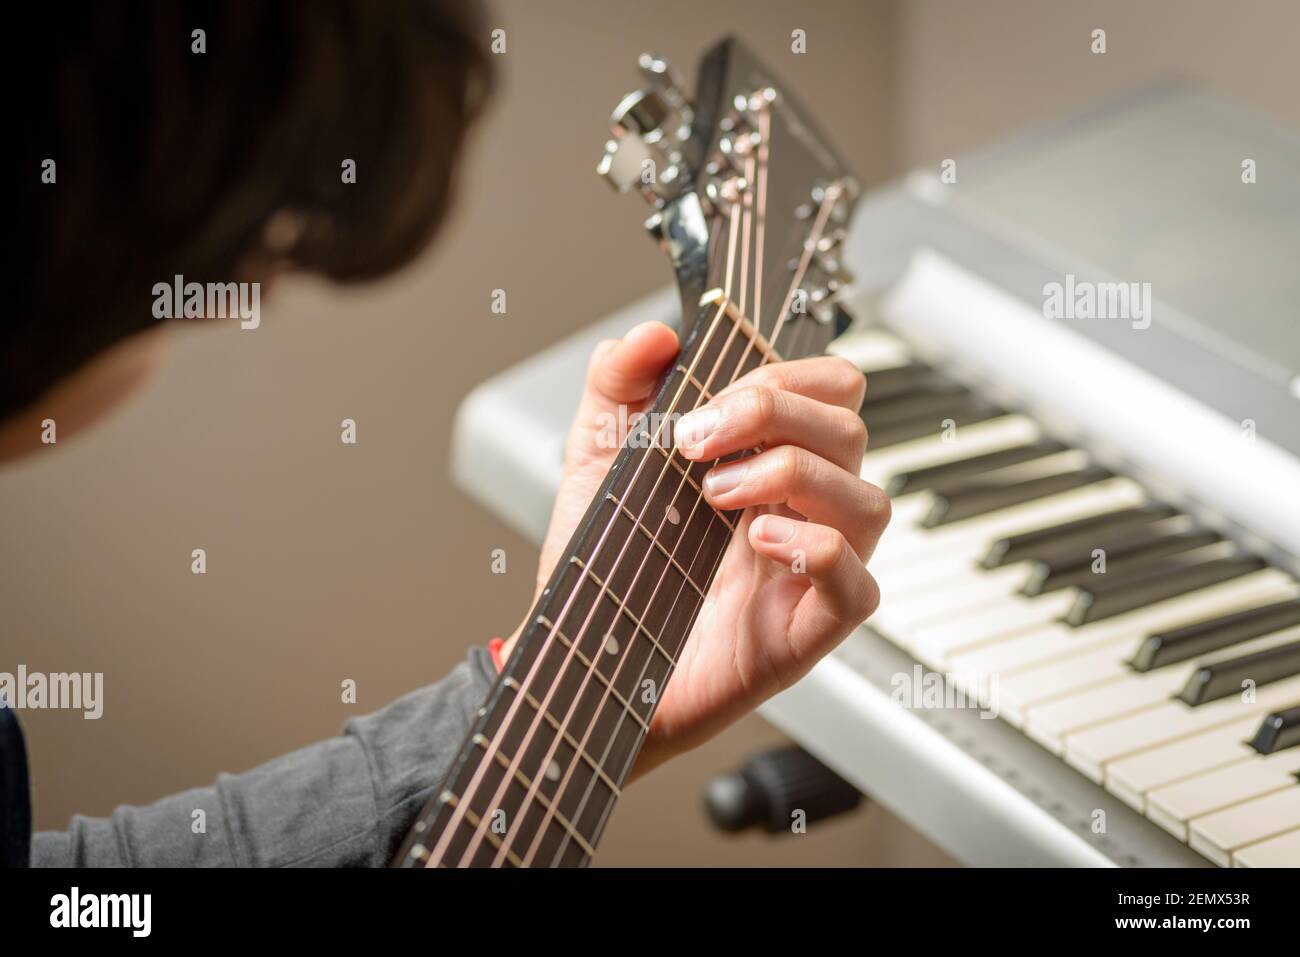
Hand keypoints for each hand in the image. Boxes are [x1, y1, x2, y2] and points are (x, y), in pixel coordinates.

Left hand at [501, 320, 889, 777]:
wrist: (585, 660)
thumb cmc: (609, 571)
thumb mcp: (596, 464)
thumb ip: (616, 390)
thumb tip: (650, 336)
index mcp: (767, 461)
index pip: (829, 390)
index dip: (785, 374)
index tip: (706, 398)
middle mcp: (800, 510)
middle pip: (849, 429)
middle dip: (775, 414)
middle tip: (696, 440)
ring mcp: (810, 571)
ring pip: (869, 501)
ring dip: (792, 476)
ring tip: (716, 495)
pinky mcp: (807, 631)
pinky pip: (859, 586)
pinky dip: (817, 550)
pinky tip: (758, 541)